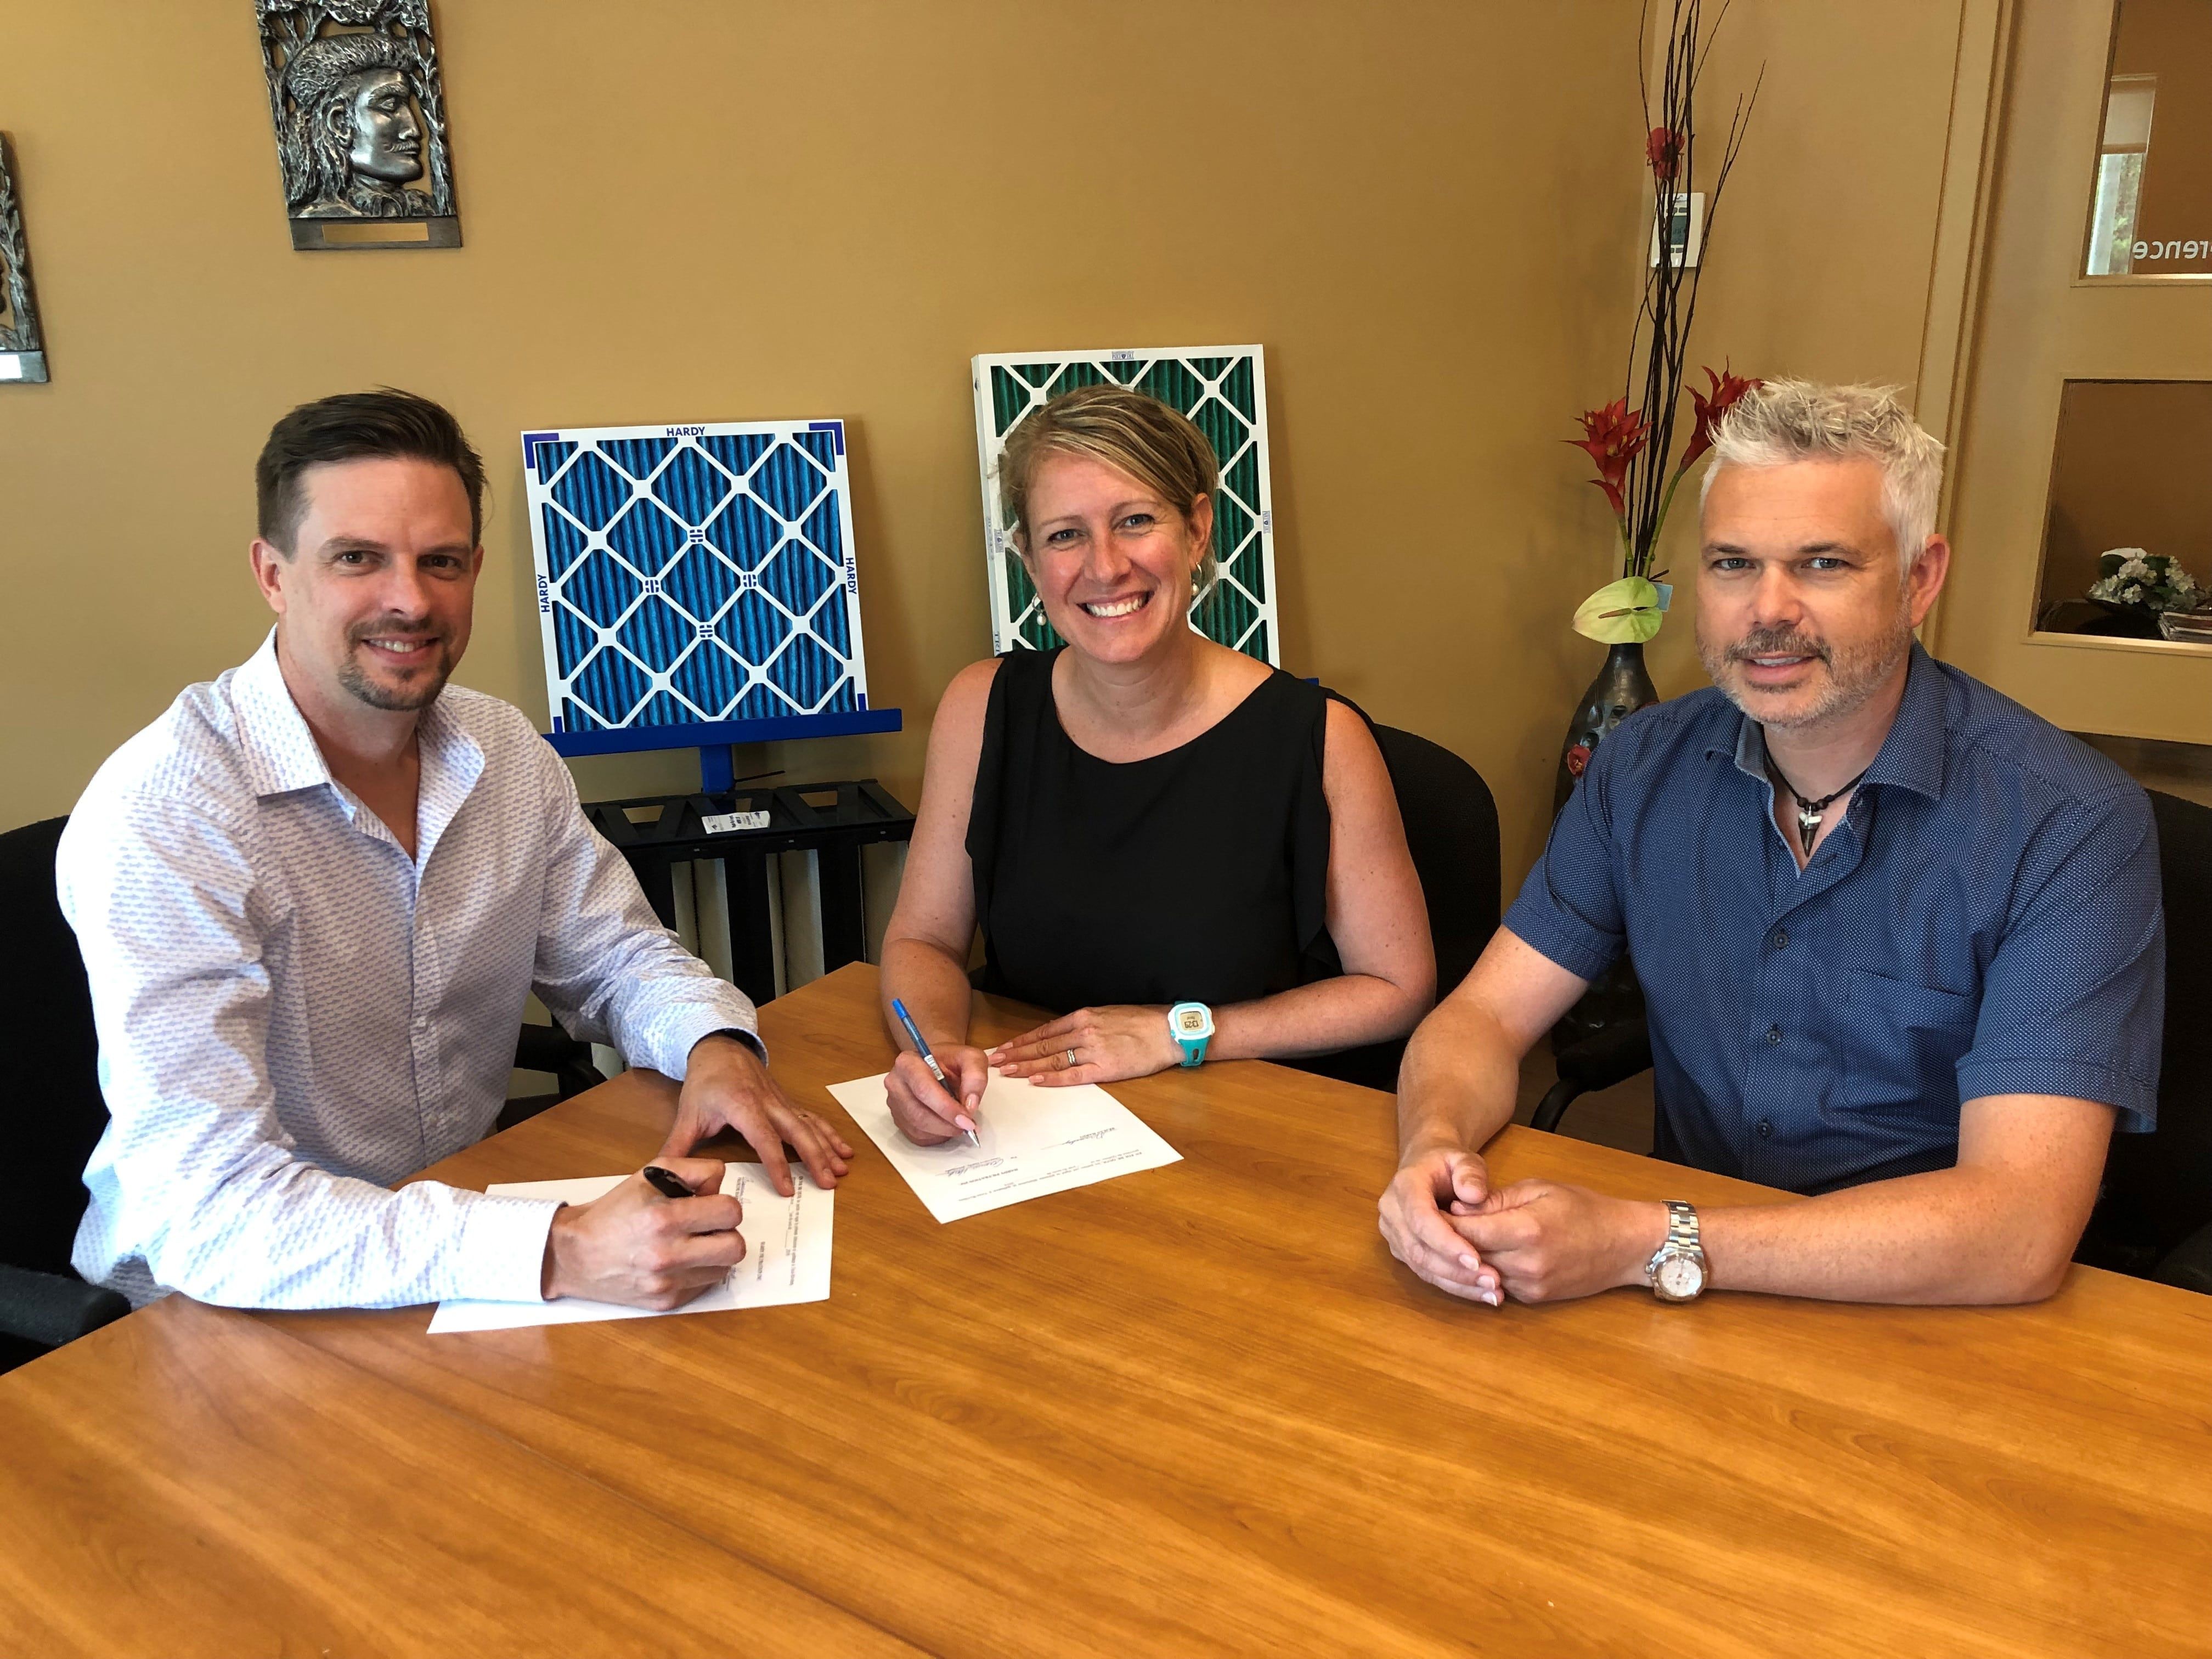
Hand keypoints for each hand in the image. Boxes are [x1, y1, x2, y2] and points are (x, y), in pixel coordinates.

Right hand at [540, 1157, 744, 1308]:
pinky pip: (704, 1286)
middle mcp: (667, 1254)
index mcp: (663, 1218)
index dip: (724, 1204)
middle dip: (726, 1232)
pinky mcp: (666, 1302)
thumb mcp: (649, 1175)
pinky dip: (698, 1272)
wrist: (574, 1256)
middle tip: (707, 1227)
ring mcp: (668, 1283)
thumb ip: (693, 1170)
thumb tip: (719, 1186)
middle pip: (735, 1247)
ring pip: (724, 1269)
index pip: (730, 1211)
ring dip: (714, 1254)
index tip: (708, 1204)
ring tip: (691, 1243)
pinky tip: (678, 1261)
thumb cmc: (613, 1212)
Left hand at [656, 1035, 852, 1196]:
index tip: (787, 1189)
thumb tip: (661, 1178)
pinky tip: (843, 1149)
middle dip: (816, 1157)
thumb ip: (676, 1148)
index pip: (765, 1139)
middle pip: (798, 1131)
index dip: (777, 1164)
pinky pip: (812, 1118)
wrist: (719, 1048)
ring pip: (810, 1125)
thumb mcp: (688, 1115)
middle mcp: (768, 1104)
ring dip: (828, 1147)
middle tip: (829, 1183)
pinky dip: (829, 1133)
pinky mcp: (787, 1102)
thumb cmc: (704, 1083)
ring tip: (843, 1170)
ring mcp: (781, 1102)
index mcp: (743, 1107)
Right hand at [885, 1043, 989, 1146]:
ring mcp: (894, 1103)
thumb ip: (975, 1077)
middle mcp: (896, 1083)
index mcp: (908, 1063)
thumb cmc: (951, 1060)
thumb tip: (970, 1105)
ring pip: (918, 1128)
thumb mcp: (971, 1058)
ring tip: (959, 1122)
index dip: (946, 1108)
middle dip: (947, 1124)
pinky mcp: (898, 1118)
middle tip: (968, 1125)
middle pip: (919, 1114)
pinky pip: (917, 1136)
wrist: (937, 1064)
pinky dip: (937, 1136)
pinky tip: (947, 1124)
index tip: (967, 1119)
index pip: (924, 1090)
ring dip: (944, 1131)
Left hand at [989, 1005, 1179, 1084]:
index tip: (1005, 1047)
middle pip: (1043, 1045)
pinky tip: (1036, 1080)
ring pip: (1052, 1059)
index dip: (1022, 1040)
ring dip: (1027, 1066)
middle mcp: (1084, 1031)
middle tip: (996, 1061)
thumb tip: (1066, 1034)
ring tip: (1007, 1072)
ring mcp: (1094, 1050)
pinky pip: (1073, 1075)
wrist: (1169, 1030)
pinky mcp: (1105, 1068)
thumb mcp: (1109, 1014)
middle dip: (1016, 1054)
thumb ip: (1087, 1024)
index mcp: (1085, 1016)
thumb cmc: (1143, 1022)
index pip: (1045, 1030)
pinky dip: (1052, 1078)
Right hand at [1378, 1144, 1503, 1304]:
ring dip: (1457, 1283)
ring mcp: (1393, 1233)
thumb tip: (1474, 1195)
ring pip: (1421, 1267)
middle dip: (1456, 1270)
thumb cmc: (1448, 1163)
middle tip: (1493, 1281)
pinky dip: (1454, 1285)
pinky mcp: (1401, 1250)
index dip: (1446, 1242)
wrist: (1426, 1165)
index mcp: (1404, 1185)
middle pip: (1419, 1250)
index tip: (1477, 1260)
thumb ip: (1470, 1172)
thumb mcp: (1464, 1159)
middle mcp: (1391, 1212)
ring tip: (1493, 1292)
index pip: (1420, 1219)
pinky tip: (1481, 1291)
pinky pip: (1425, 1273)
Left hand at [1447, 1180, 1668, 1303]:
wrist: (1625, 1245)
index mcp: (1526, 1230)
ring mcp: (1531, 1286)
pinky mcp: (1535, 1299)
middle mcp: (1526, 1264)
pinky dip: (1486, 1270)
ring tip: (1446, 1241)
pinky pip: (1498, 1284)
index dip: (1442, 1222)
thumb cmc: (1584, 1208)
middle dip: (1448, 1242)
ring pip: (1479, 1274)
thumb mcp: (1539, 1189)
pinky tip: (1478, 1256)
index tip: (1426, 1210)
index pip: (1467, 1231)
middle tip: (1427, 1226)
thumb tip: (1456, 1208)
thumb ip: (1496, 1200)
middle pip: (1468, 1256)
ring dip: (1464, 1260)